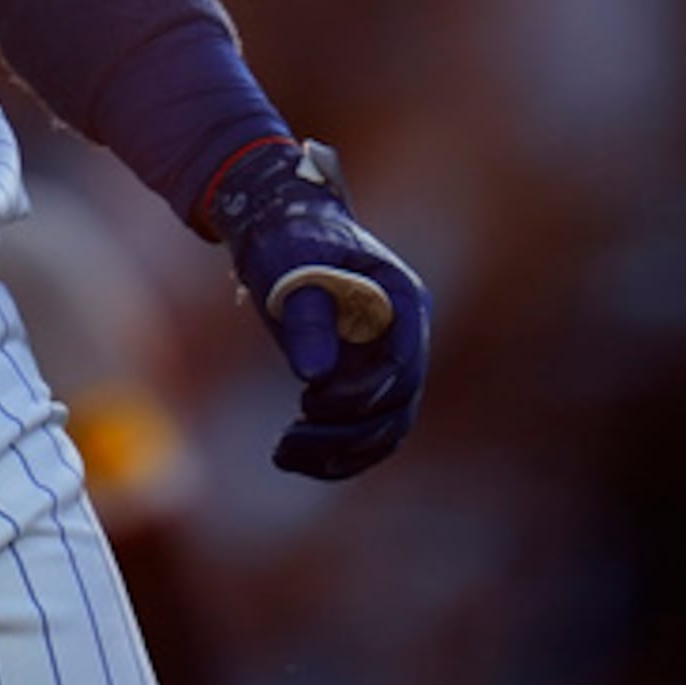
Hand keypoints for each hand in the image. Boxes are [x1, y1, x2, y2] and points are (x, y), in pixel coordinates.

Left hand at [207, 139, 430, 480]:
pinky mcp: (367, 377)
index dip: (363, 391)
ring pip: (385, 427)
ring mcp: (389, 358)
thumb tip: (316, 376)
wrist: (280, 225)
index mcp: (400, 297)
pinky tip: (296, 459)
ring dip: (340, 451)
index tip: (311, 400)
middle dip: (346, 431)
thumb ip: (306, 316)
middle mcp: (405, 332)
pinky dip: (339, 453)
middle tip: (288, 439)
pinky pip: (368, 430)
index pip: (402, 362)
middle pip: (397, 404)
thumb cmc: (286, 236)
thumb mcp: (289, 266)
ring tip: (282, 454)